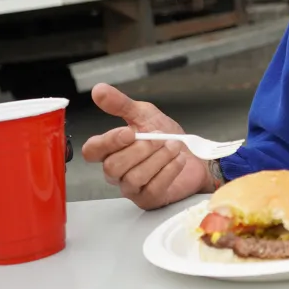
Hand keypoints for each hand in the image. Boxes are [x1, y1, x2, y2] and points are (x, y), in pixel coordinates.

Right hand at [81, 84, 215, 209]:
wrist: (196, 154)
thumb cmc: (167, 136)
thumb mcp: (145, 114)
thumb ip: (121, 104)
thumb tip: (99, 90)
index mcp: (110, 150)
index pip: (92, 151)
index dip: (108, 142)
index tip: (129, 132)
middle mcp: (117, 171)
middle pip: (112, 166)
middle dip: (140, 149)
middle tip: (159, 138)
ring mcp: (132, 188)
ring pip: (133, 178)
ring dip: (158, 159)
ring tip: (173, 147)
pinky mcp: (149, 199)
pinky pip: (153, 188)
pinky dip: (169, 170)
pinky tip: (178, 160)